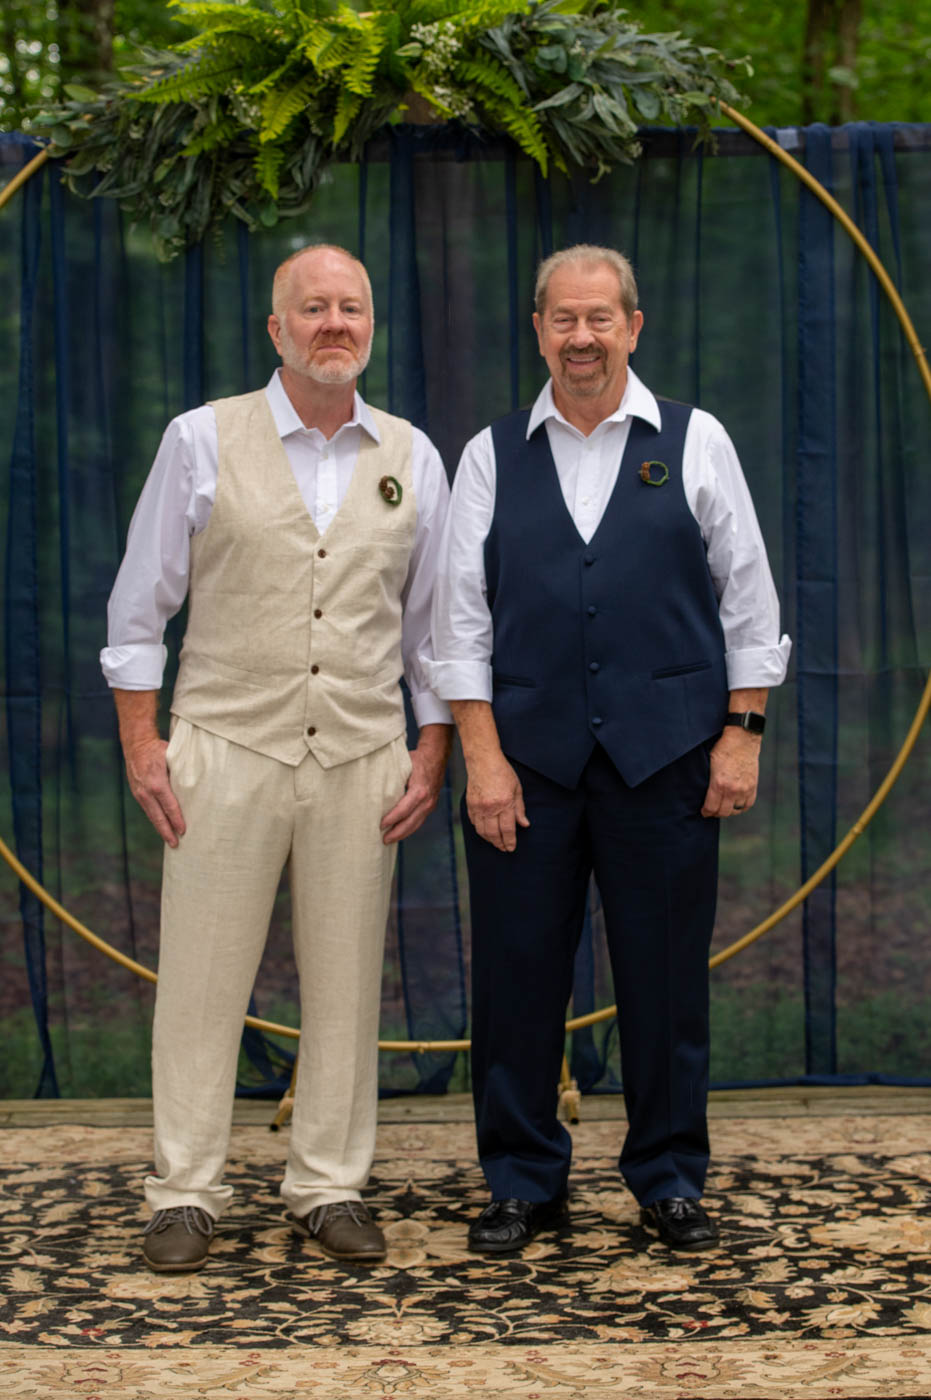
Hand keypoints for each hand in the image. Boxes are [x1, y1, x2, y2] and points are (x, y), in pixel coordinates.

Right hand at [124, 735, 185, 846]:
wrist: (136, 744)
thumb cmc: (159, 749)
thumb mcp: (173, 757)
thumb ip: (183, 772)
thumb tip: (199, 785)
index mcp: (157, 783)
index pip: (169, 806)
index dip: (177, 820)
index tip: (184, 831)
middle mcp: (146, 791)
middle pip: (158, 816)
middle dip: (167, 832)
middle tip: (176, 845)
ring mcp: (139, 793)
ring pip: (151, 815)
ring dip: (160, 828)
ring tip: (170, 840)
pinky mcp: (137, 793)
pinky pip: (147, 810)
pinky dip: (155, 819)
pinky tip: (162, 826)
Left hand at [380, 724, 451, 844]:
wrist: (436, 756)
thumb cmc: (416, 760)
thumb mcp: (404, 765)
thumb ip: (392, 777)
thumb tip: (372, 786)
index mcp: (420, 791)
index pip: (404, 809)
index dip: (392, 819)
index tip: (381, 825)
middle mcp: (427, 800)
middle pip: (411, 822)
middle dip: (397, 833)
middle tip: (383, 840)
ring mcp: (431, 804)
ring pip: (416, 824)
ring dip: (403, 833)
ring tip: (389, 840)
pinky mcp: (431, 806)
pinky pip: (419, 820)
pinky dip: (409, 828)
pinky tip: (400, 832)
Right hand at [464, 751, 529, 851]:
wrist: (483, 761)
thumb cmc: (502, 772)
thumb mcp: (517, 789)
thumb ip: (520, 809)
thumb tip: (524, 825)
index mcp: (504, 803)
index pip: (507, 829)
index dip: (510, 841)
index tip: (511, 848)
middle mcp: (490, 807)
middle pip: (494, 833)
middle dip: (499, 844)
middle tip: (504, 849)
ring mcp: (478, 807)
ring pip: (482, 831)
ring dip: (489, 840)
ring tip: (496, 843)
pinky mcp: (470, 804)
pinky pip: (474, 823)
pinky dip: (480, 830)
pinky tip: (485, 832)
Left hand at [701, 728, 760, 818]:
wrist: (742, 739)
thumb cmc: (723, 748)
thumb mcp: (709, 764)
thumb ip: (708, 781)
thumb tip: (703, 793)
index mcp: (718, 784)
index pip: (711, 807)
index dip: (706, 812)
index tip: (704, 812)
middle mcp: (732, 789)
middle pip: (723, 812)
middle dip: (716, 813)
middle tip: (712, 810)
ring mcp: (744, 789)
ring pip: (736, 810)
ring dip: (729, 810)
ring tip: (724, 806)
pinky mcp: (753, 786)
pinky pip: (747, 804)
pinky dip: (741, 807)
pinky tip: (736, 804)